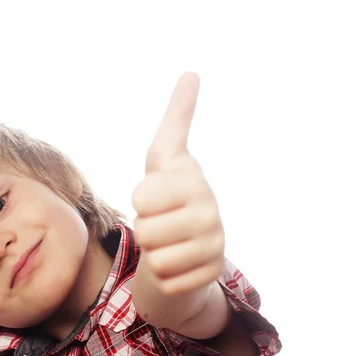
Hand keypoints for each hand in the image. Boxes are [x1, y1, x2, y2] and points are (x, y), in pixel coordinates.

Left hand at [132, 72, 225, 296]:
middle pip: (146, 231)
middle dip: (144, 231)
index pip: (141, 198)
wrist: (187, 243)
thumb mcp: (166, 157)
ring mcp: (215, 245)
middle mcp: (211, 211)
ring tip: (169, 243)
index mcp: (195, 180)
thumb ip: (176, 119)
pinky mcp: (210, 275)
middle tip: (160, 224)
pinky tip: (178, 264)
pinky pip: (167, 282)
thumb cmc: (169, 196)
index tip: (157, 195)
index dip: (140, 201)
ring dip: (153, 254)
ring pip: (156, 260)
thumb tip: (192, 73)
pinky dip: (164, 277)